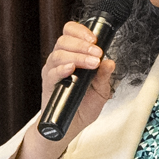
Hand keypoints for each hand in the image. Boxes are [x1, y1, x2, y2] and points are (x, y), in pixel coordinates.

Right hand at [1, 19, 114, 158]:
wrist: (69, 126)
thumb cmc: (82, 106)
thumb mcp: (100, 91)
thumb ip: (104, 76)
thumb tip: (110, 63)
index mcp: (73, 55)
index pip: (71, 33)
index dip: (81, 31)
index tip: (95, 40)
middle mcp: (61, 60)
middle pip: (64, 40)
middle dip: (82, 45)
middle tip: (97, 53)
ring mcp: (53, 71)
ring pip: (58, 54)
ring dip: (76, 56)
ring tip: (91, 63)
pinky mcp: (48, 84)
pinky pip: (51, 72)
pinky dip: (62, 69)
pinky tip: (71, 70)